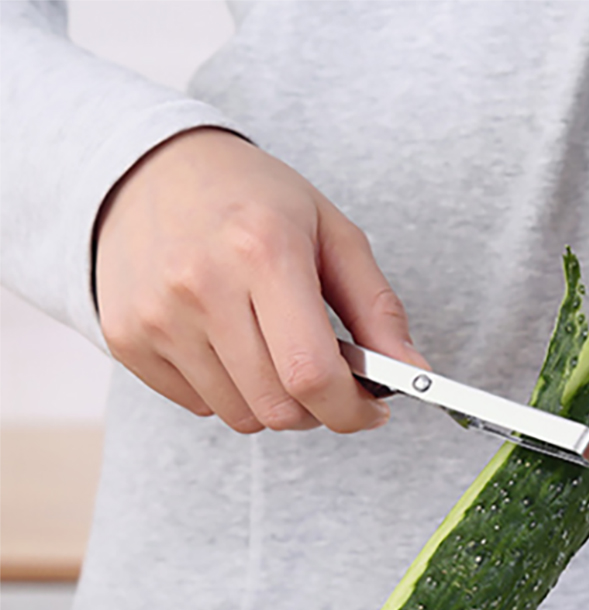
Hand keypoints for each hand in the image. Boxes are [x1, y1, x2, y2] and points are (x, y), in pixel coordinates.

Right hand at [95, 127, 426, 432]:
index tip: (371, 409)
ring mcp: (156, 316)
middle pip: (279, 409)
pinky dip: (230, 392)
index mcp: (263, 251)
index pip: (311, 373)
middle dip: (319, 411)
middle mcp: (201, 285)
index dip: (352, 410)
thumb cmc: (252, 198)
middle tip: (328, 380)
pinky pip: (200, 406)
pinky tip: (230, 344)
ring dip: (274, 403)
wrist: (148, 167)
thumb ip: (378, 308)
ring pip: (241, 417)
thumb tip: (414, 375)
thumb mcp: (331, 233)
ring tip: (275, 350)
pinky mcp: (127, 338)